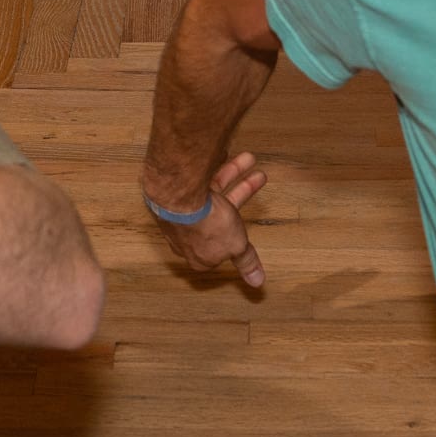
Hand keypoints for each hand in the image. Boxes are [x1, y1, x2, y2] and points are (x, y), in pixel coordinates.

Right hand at [153, 152, 270, 290]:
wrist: (179, 196)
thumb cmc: (207, 226)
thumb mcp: (236, 245)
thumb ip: (246, 261)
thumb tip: (257, 283)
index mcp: (199, 256)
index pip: (220, 249)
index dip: (235, 235)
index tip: (246, 222)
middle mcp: (187, 235)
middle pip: (221, 214)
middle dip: (242, 193)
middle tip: (259, 176)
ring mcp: (180, 212)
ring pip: (213, 192)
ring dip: (234, 174)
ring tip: (250, 158)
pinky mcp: (175, 192)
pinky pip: (201, 179)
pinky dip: (215, 168)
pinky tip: (227, 153)